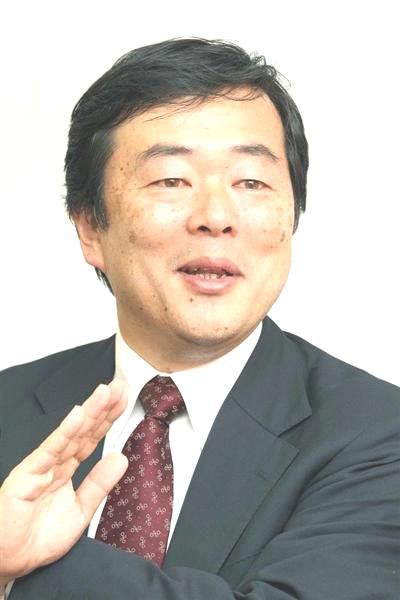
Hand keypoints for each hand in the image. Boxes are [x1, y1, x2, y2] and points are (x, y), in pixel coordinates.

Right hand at [0, 379, 128, 582]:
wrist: (9, 562)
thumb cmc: (37, 538)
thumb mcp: (79, 511)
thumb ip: (99, 484)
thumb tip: (122, 458)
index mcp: (66, 470)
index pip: (91, 439)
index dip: (107, 419)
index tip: (122, 400)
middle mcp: (54, 464)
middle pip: (83, 431)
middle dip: (102, 408)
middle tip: (119, 387)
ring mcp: (41, 467)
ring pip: (70, 435)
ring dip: (88, 412)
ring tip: (105, 393)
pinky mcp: (27, 475)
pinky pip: (50, 451)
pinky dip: (64, 432)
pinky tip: (78, 415)